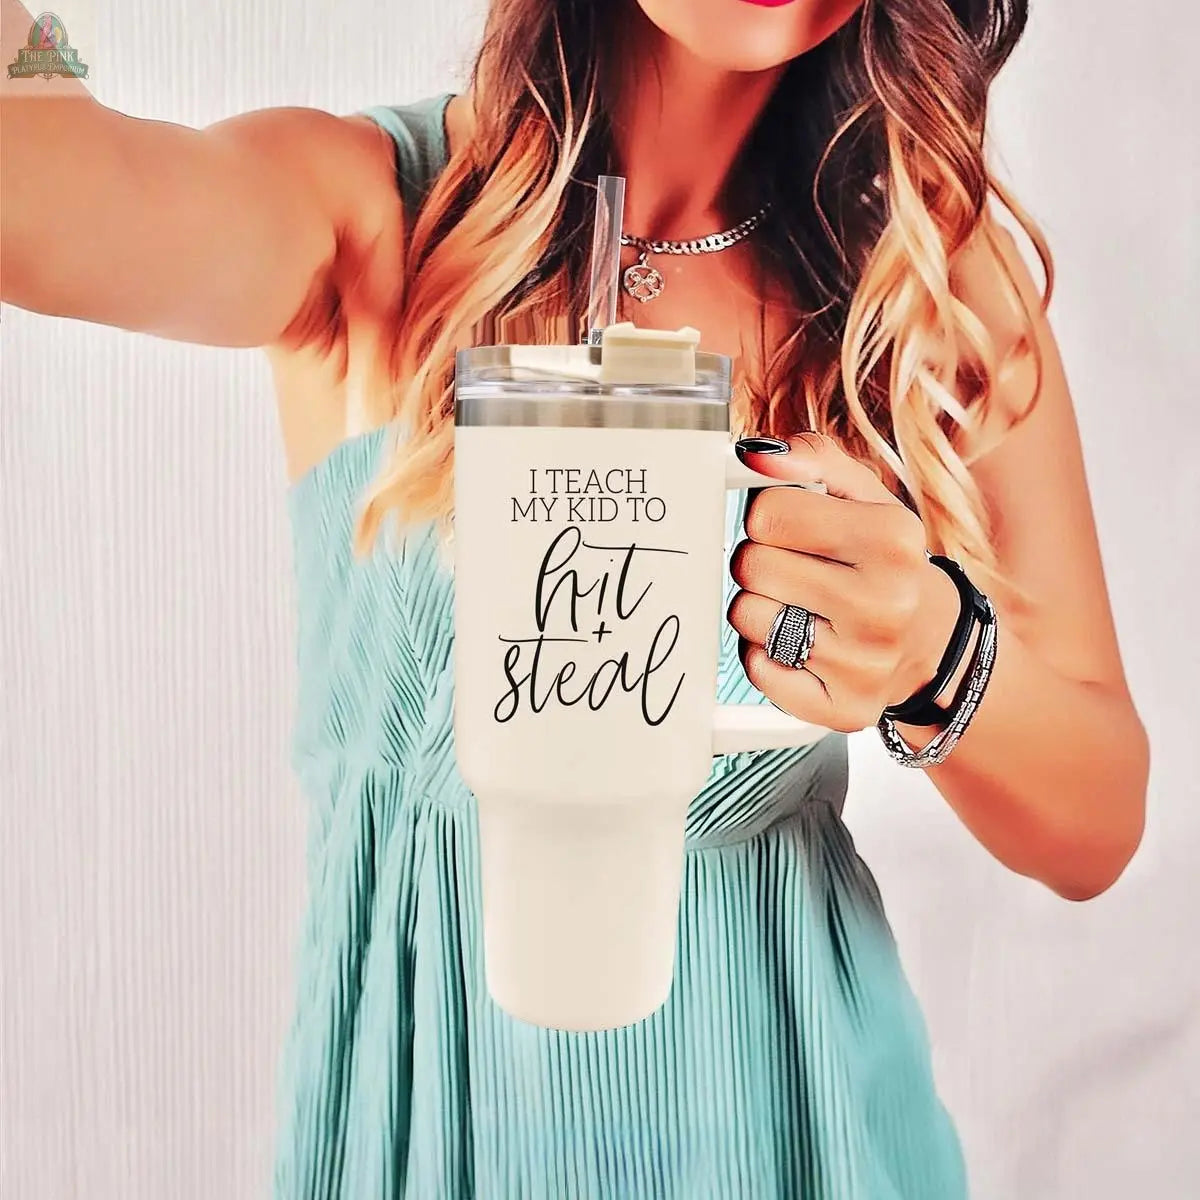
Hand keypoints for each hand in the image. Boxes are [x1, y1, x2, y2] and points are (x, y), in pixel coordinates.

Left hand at [727, 433, 961, 733]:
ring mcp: (865, 663)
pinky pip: (758, 670)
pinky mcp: (843, 708)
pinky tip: (802, 646)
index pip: (767, 513)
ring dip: (760, 608)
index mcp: (892, 539)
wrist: (933, 642)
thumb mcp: (865, 497)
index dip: (768, 517)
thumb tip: (754, 456)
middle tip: (797, 570)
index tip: (793, 529)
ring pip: (747, 616)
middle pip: (751, 565)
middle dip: (761, 562)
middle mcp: (885, 603)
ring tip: (802, 607)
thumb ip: (811, 460)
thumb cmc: (886, 563)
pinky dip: (766, 656)